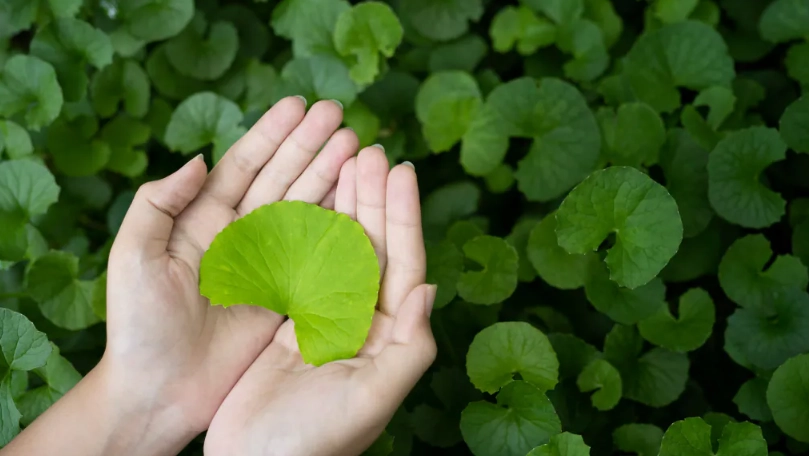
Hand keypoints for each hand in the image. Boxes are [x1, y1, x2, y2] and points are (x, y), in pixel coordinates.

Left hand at [90, 98, 356, 452]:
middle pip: (282, 178)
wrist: (160, 390)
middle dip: (310, 145)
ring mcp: (267, 262)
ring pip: (304, 208)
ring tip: (356, 145)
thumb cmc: (138, 325)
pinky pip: (316, 252)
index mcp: (204, 219)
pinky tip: (357, 198)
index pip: (244, 165)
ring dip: (329, 176)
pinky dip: (337, 223)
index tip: (298, 104)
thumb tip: (200, 160)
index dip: (271, 134)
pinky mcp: (286, 292)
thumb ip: (158, 203)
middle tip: (339, 114)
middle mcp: (240, 234)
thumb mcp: (134, 256)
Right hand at [204, 146, 437, 455]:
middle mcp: (361, 323)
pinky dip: (305, 232)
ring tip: (343, 161)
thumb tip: (429, 290)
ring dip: (343, 206)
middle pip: (373, 247)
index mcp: (387, 337)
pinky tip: (306, 200)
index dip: (403, 215)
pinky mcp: (288, 324)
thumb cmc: (317, 441)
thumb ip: (409, 347)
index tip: (401, 169)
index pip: (403, 264)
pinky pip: (301, 267)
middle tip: (370, 150)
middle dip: (374, 198)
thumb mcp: (372, 397)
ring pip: (338, 250)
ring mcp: (323, 321)